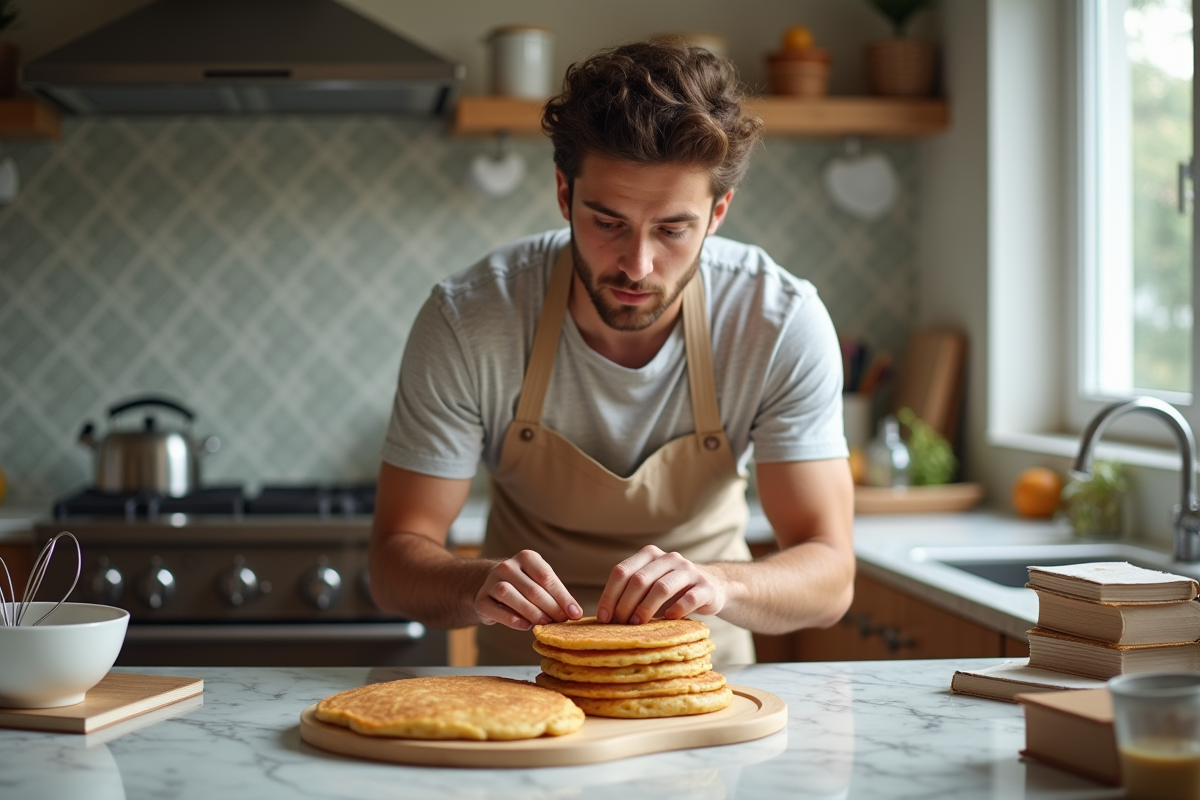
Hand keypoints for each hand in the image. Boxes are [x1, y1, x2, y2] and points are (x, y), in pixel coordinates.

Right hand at [474, 550, 581, 629]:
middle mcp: (507, 566)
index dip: (563, 597)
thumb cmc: (524, 585)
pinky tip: (527, 626)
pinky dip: (513, 620)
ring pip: (512, 596)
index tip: (575, 614)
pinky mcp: (481, 600)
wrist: (490, 586)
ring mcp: (491, 582)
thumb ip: (555, 595)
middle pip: (532, 589)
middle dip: (551, 609)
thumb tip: (574, 612)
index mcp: (526, 558)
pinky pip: (497, 610)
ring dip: (533, 613)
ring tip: (546, 624)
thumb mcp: (540, 583)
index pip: (547, 577)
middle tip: (562, 622)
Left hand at [597, 545, 725, 624]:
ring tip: (637, 624)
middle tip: (620, 624)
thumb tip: (605, 617)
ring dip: (645, 608)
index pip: (622, 571)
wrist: (713, 587)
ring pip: (661, 588)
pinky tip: (668, 619)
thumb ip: (631, 593)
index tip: (603, 618)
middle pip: (639, 580)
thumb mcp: (650, 585)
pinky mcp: (706, 587)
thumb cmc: (673, 591)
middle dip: (625, 604)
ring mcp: (689, 571)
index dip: (609, 595)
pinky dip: (675, 611)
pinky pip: (688, 599)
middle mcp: (669, 558)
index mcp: (649, 554)